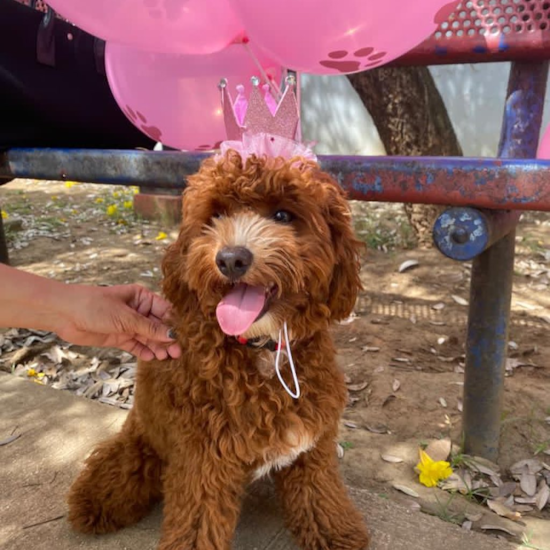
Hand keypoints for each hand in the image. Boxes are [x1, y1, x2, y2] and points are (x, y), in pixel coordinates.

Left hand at [55, 284, 181, 360]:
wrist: (64, 314)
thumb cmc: (94, 305)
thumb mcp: (125, 317)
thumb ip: (149, 328)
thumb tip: (172, 336)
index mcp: (141, 297)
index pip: (164, 311)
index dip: (174, 324)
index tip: (184, 336)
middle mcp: (138, 310)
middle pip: (158, 326)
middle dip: (167, 338)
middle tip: (177, 352)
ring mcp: (128, 325)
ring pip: (148, 337)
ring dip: (158, 347)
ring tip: (166, 357)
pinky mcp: (120, 337)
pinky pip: (136, 345)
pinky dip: (144, 351)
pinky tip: (153, 358)